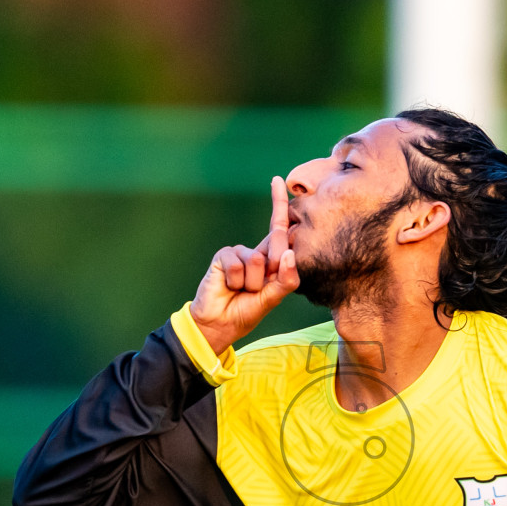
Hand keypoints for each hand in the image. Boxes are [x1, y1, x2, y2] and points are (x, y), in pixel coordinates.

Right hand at [189, 176, 299, 352]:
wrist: (217, 324)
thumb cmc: (245, 312)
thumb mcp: (271, 300)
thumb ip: (285, 280)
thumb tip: (289, 254)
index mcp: (271, 262)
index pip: (280, 231)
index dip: (280, 205)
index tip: (278, 180)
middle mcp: (257, 253)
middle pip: (274, 236)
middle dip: (271, 258)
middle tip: (253, 288)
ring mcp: (239, 253)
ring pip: (258, 261)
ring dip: (252, 283)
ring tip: (242, 291)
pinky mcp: (224, 255)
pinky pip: (238, 265)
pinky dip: (236, 281)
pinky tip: (228, 287)